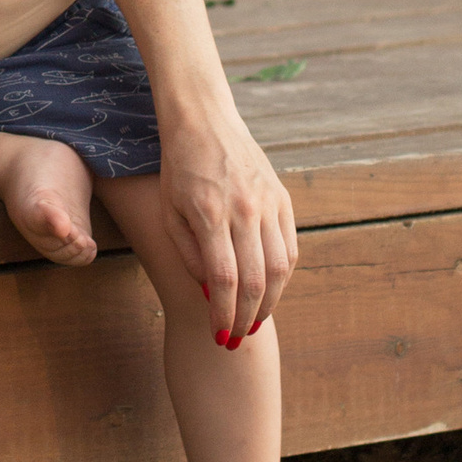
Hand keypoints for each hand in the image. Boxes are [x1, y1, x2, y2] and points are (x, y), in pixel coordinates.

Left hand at [159, 105, 295, 344]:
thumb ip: (190, 256)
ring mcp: (268, 203)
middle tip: (237, 339)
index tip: (219, 337)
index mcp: (210, 215)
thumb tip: (212, 294)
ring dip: (269, 302)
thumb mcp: (170, 213)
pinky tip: (268, 290)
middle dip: (247, 319)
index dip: (223, 314)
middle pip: (256, 281)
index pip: (224, 280)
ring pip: (281, 268)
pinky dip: (283, 276)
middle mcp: (244, 210)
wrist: (203, 121)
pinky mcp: (282, 199)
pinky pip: (291, 247)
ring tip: (254, 320)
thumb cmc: (177, 170)